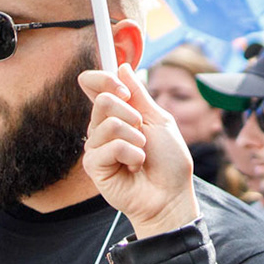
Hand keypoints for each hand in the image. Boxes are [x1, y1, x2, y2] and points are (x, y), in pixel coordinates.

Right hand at [78, 63, 198, 237]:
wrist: (170, 196)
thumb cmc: (169, 162)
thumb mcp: (159, 121)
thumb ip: (139, 95)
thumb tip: (122, 67)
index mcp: (117, 114)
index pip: (94, 85)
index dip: (104, 80)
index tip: (125, 90)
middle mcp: (102, 128)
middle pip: (102, 100)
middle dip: (131, 113)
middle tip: (143, 132)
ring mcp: (96, 146)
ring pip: (107, 123)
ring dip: (135, 137)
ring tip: (142, 155)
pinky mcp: (93, 165)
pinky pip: (109, 146)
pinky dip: (130, 155)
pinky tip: (134, 168)